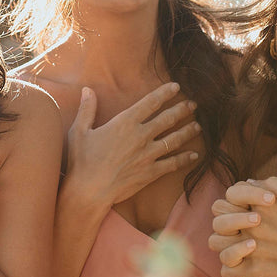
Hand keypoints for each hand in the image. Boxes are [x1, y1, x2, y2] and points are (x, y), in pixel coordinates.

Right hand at [65, 81, 199, 208]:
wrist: (89, 190)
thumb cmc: (82, 161)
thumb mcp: (79, 131)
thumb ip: (87, 109)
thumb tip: (87, 90)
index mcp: (125, 122)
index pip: (151, 102)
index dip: (165, 92)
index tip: (176, 86)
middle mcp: (141, 135)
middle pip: (168, 118)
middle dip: (182, 109)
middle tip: (193, 104)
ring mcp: (148, 154)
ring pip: (175, 139)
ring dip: (188, 131)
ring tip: (197, 126)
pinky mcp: (152, 172)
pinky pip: (173, 163)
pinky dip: (185, 159)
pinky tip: (194, 155)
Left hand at [209, 164, 276, 276]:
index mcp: (264, 204)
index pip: (231, 194)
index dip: (234, 202)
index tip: (247, 210)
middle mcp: (254, 223)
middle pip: (218, 217)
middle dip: (224, 222)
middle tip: (237, 230)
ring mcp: (251, 246)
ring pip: (215, 243)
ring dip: (223, 245)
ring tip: (237, 247)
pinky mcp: (253, 269)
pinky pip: (227, 270)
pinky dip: (231, 269)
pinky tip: (241, 266)